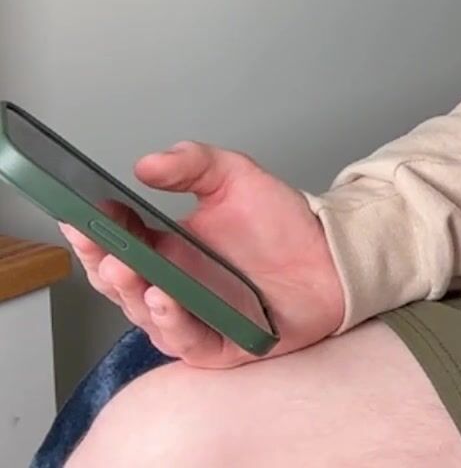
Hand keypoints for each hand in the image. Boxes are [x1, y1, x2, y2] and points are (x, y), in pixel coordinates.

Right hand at [60, 142, 346, 368]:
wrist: (333, 254)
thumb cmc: (282, 224)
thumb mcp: (235, 178)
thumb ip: (193, 164)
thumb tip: (147, 164)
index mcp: (164, 251)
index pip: (113, 246)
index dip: (91, 234)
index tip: (78, 215)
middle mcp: (171, 288)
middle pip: (121, 285)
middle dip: (105, 265)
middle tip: (102, 245)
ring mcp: (193, 319)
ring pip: (146, 316)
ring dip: (132, 294)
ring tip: (128, 269)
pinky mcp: (221, 346)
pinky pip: (188, 343)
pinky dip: (173, 323)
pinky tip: (166, 298)